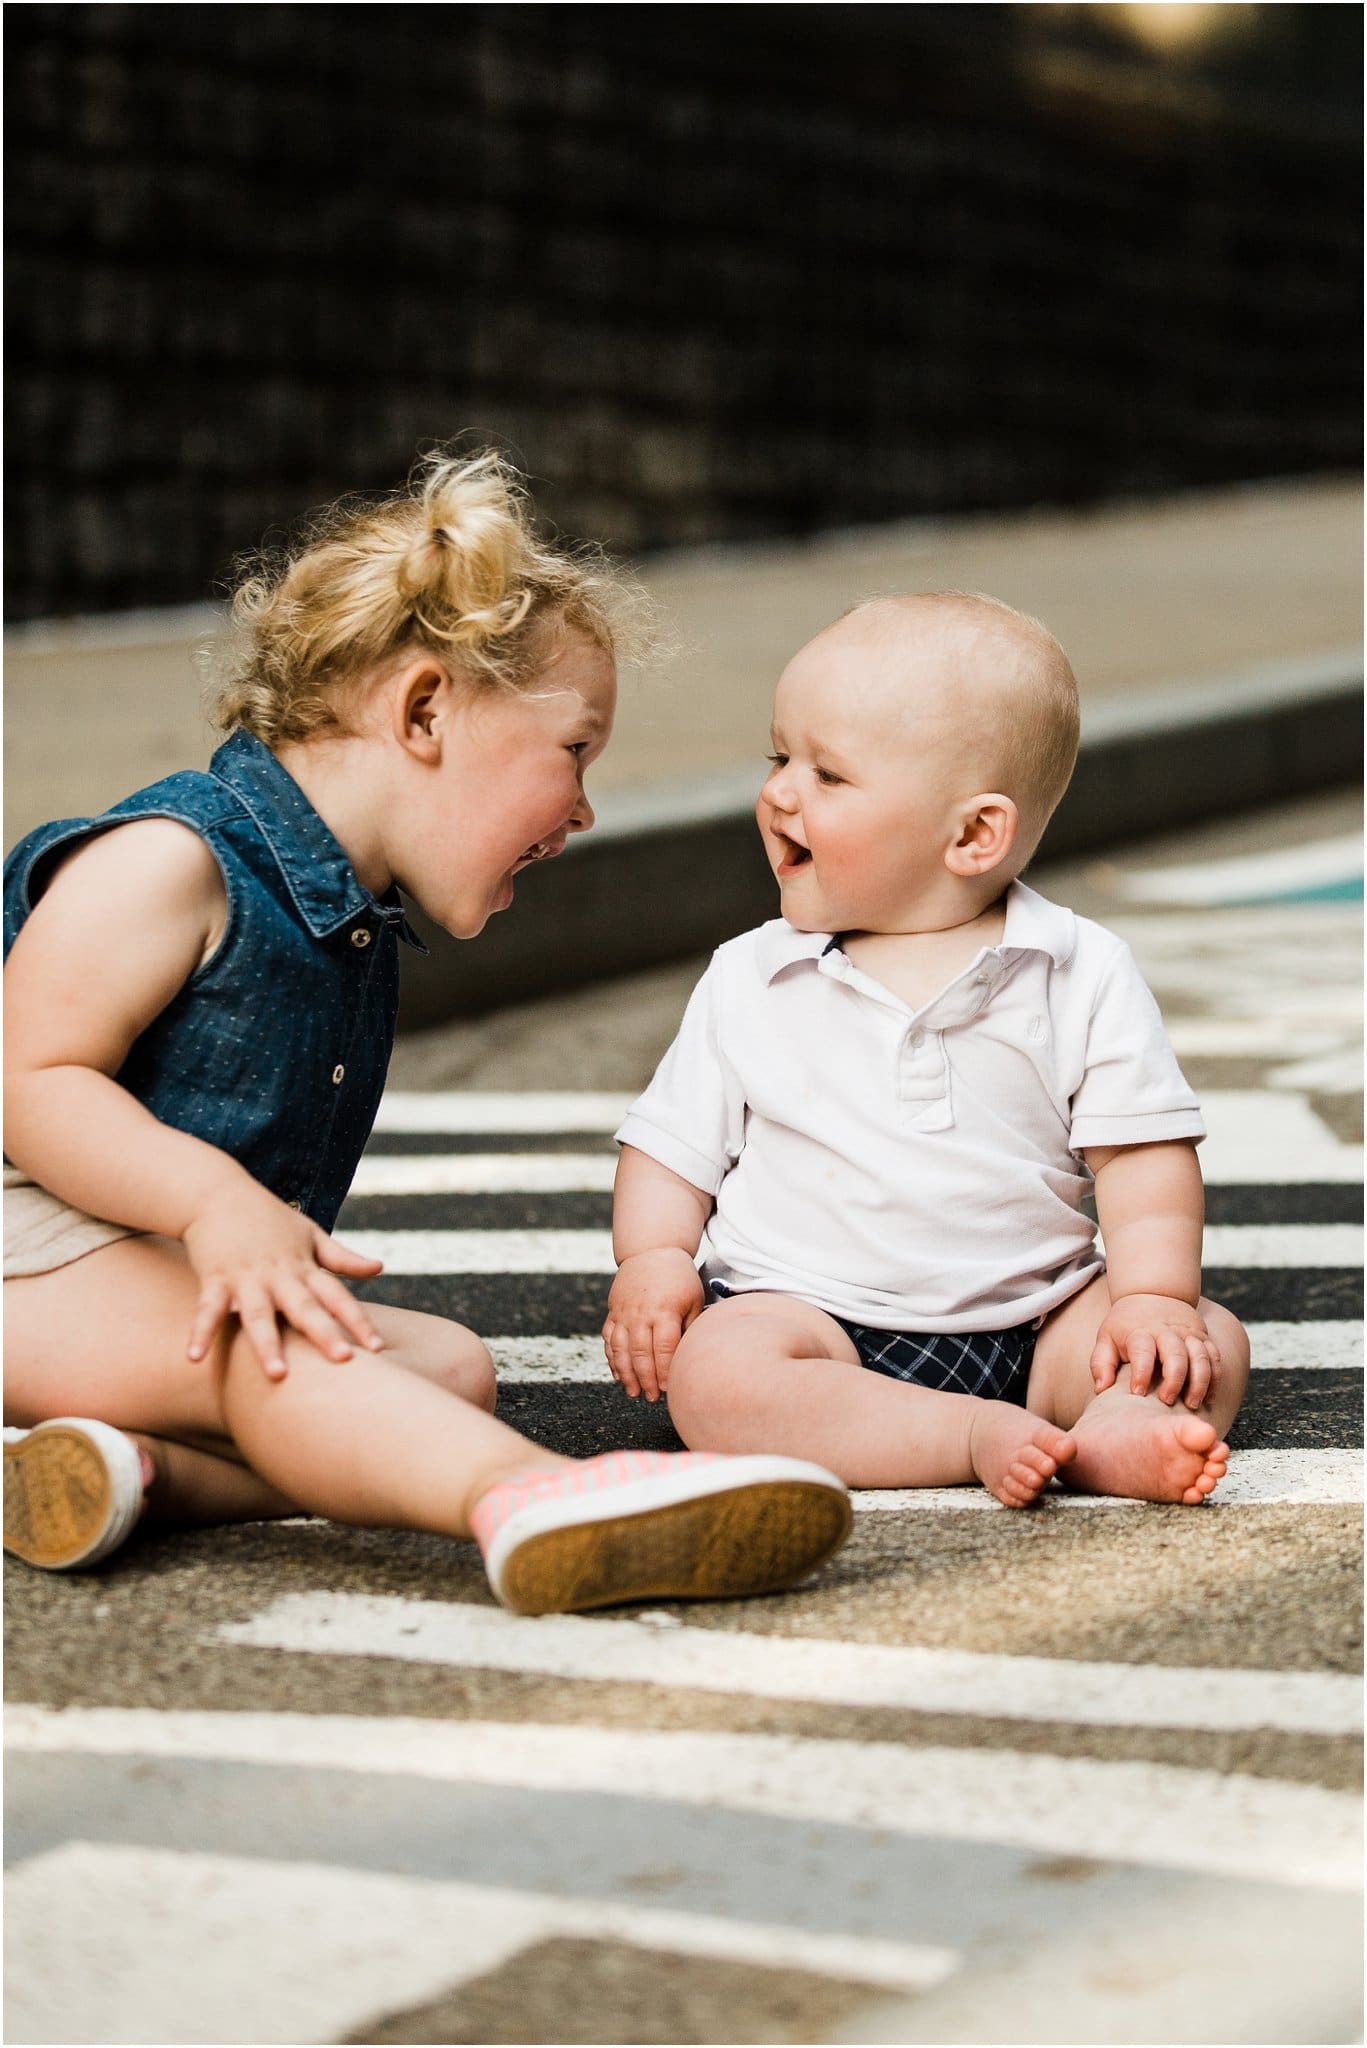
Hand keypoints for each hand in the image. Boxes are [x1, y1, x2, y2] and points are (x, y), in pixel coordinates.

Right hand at [182, 1178, 385, 1379]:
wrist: (217, 1192)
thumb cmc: (267, 1218)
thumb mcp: (310, 1234)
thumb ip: (342, 1258)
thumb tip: (380, 1269)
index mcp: (305, 1267)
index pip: (338, 1297)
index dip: (359, 1321)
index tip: (379, 1348)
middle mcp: (280, 1274)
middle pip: (305, 1308)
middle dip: (324, 1334)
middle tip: (344, 1361)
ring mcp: (246, 1277)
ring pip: (259, 1315)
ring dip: (267, 1344)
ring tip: (277, 1375)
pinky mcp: (215, 1277)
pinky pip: (208, 1309)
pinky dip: (200, 1332)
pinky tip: (193, 1357)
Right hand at [602, 1248, 704, 1402]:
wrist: (651, 1251)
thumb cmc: (679, 1278)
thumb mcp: (693, 1300)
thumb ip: (690, 1329)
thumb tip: (689, 1360)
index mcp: (665, 1312)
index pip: (664, 1350)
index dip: (665, 1372)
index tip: (670, 1389)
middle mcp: (641, 1314)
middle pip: (641, 1354)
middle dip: (646, 1380)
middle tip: (653, 1398)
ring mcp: (623, 1313)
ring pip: (620, 1350)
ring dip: (626, 1375)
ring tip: (633, 1393)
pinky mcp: (613, 1312)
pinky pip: (609, 1340)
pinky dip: (612, 1359)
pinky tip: (618, 1374)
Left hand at [1090, 1293, 1219, 1409]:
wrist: (1153, 1293)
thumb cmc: (1126, 1325)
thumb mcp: (1106, 1338)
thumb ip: (1101, 1363)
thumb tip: (1101, 1389)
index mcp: (1140, 1331)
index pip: (1142, 1351)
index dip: (1140, 1373)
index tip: (1138, 1393)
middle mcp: (1166, 1331)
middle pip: (1176, 1355)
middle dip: (1174, 1380)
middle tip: (1167, 1401)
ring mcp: (1188, 1334)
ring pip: (1200, 1357)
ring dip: (1200, 1382)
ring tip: (1192, 1404)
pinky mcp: (1203, 1337)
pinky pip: (1215, 1357)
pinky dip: (1215, 1377)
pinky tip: (1209, 1396)